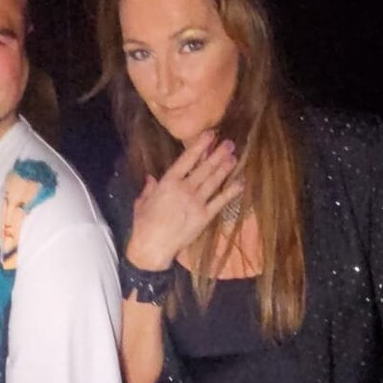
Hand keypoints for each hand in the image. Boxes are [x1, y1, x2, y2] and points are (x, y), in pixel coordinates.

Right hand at [125, 131, 242, 270]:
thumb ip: (149, 189)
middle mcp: (184, 189)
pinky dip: (231, 191)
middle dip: (218, 154)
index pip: (187, 159)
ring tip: (235, 156)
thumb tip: (150, 179)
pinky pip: (220, 201)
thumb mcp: (141, 202)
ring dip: (225, 168)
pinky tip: (240, 183)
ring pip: (214, 181)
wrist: (152, 247)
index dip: (200, 145)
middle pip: (205, 167)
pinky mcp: (204, 217)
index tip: (210, 135)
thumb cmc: (143, 225)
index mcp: (167, 182)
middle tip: (229, 143)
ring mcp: (196, 203)